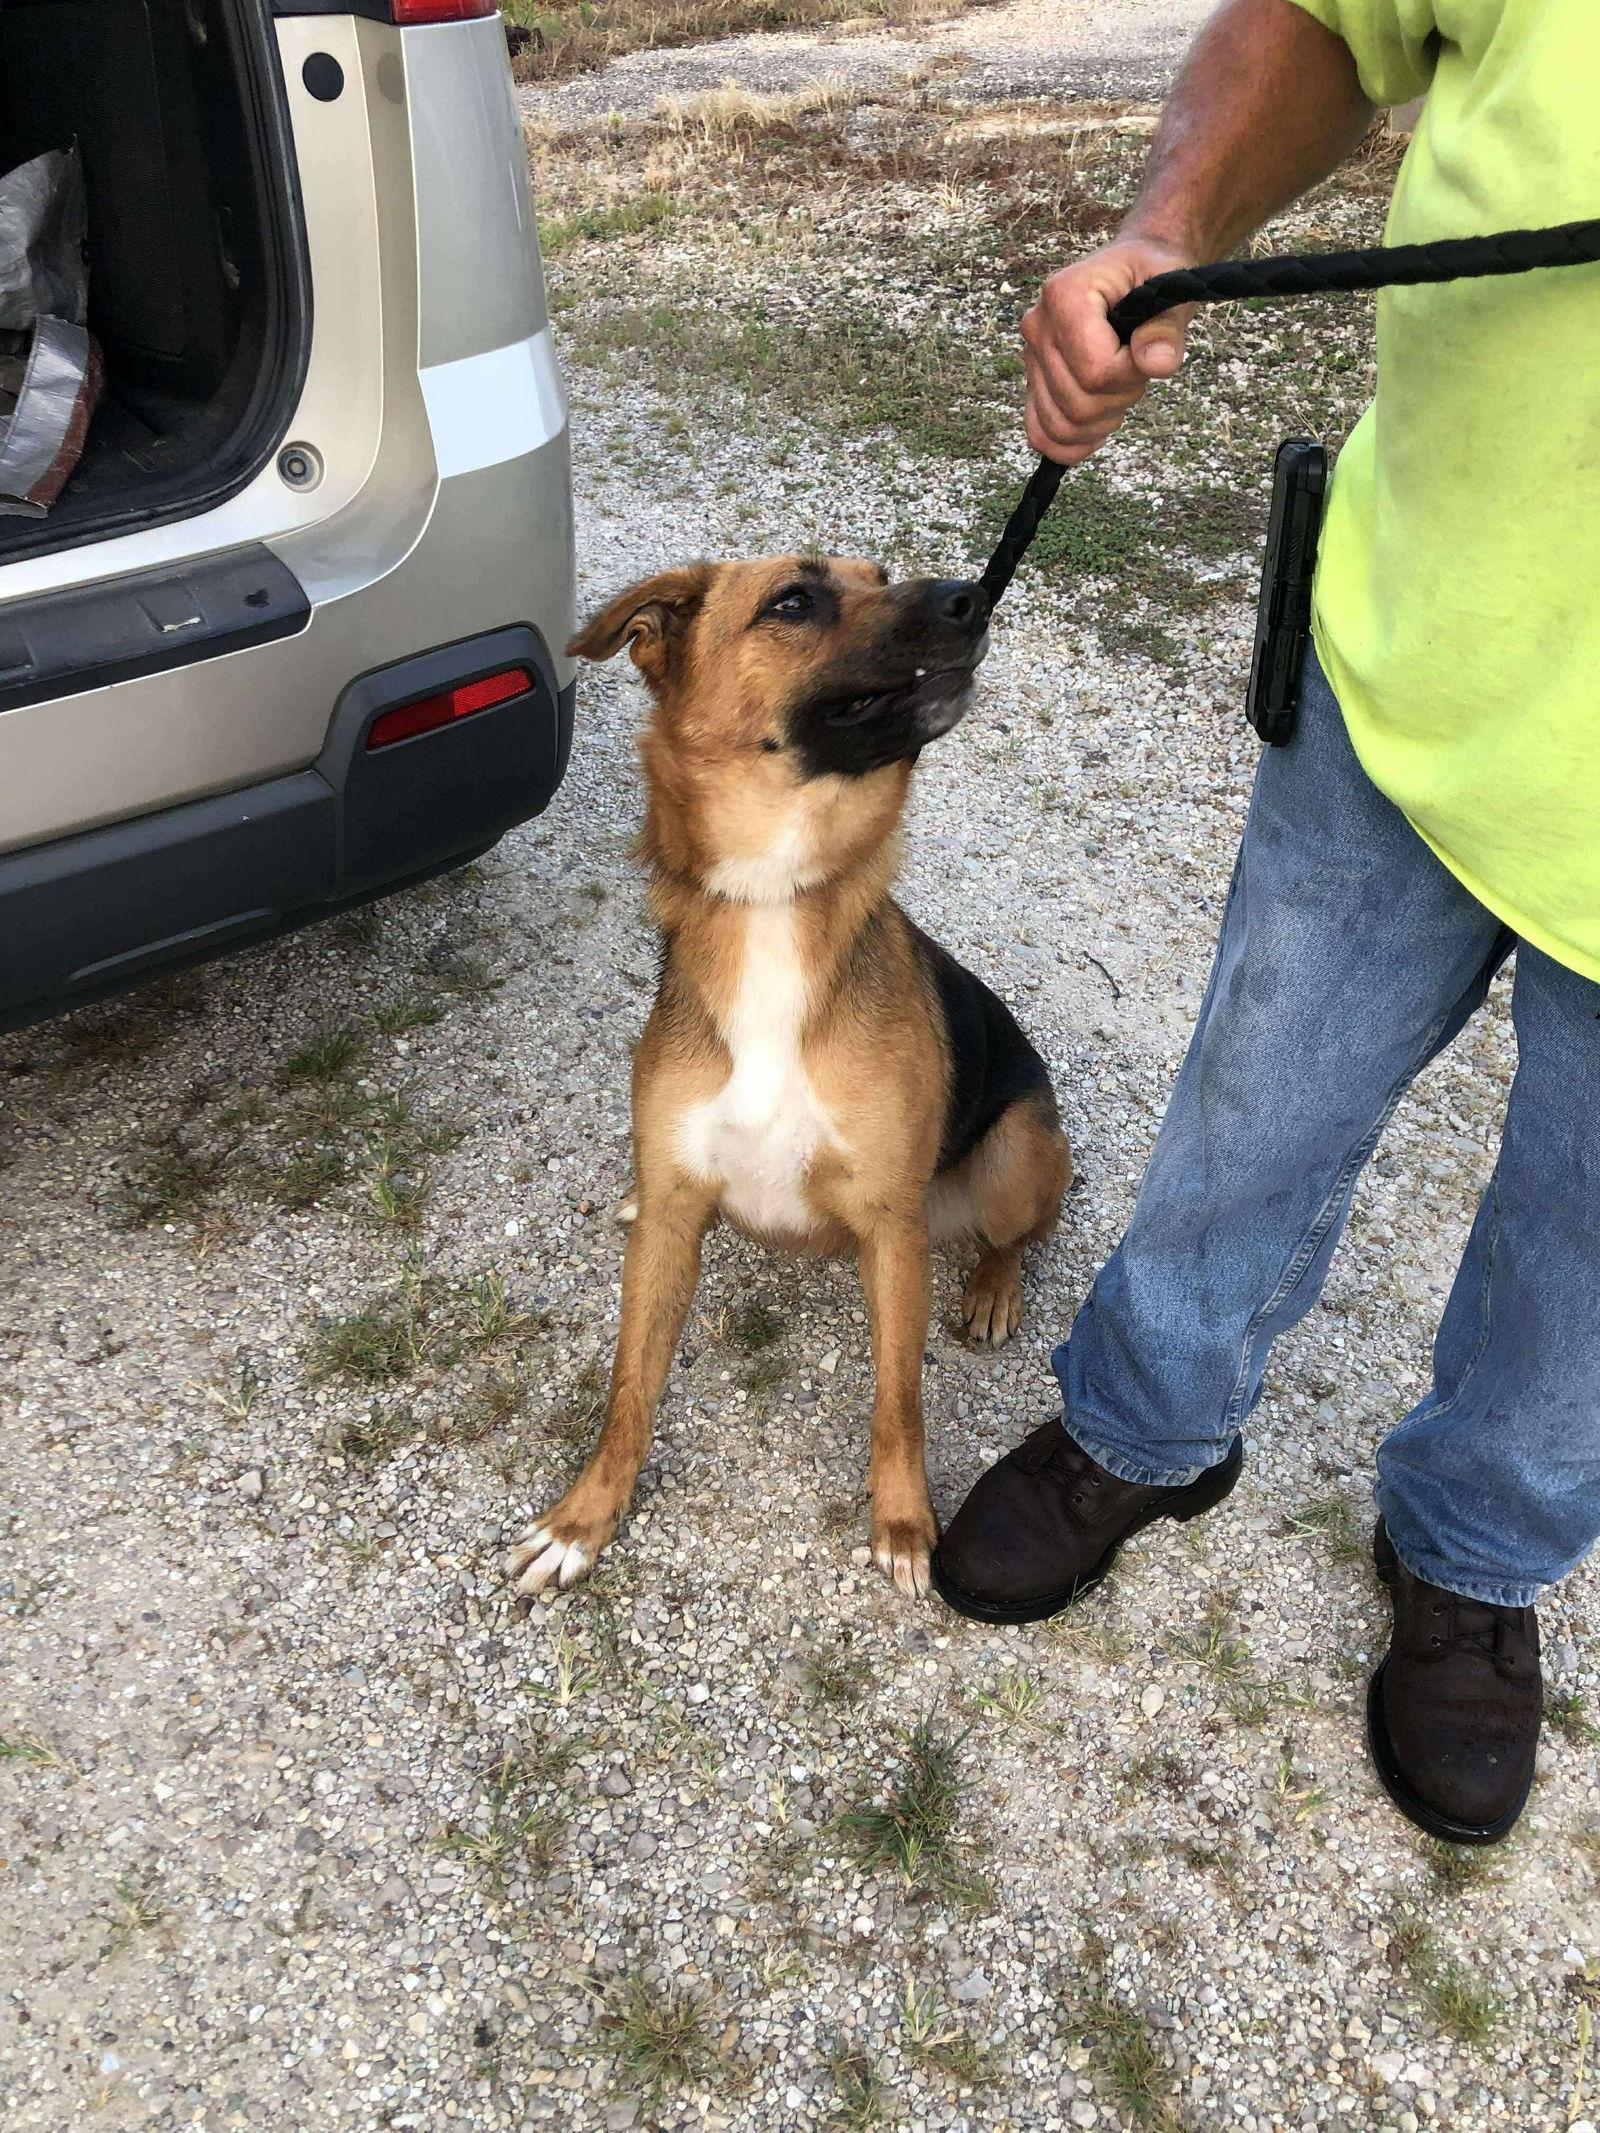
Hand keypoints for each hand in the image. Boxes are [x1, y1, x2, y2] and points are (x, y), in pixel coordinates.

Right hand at [1021, 235, 1197, 463]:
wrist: (1134, 268)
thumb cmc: (1151, 272)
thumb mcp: (1171, 285)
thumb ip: (1166, 327)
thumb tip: (1156, 363)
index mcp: (1064, 296)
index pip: (1095, 370)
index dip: (1130, 375)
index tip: (1146, 349)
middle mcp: (1038, 326)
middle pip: (1077, 404)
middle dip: (1119, 399)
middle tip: (1137, 368)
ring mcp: (1030, 357)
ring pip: (1060, 426)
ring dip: (1100, 422)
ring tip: (1119, 390)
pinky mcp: (1033, 382)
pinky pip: (1039, 434)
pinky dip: (1069, 445)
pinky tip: (1097, 431)